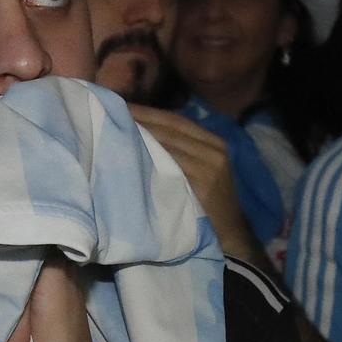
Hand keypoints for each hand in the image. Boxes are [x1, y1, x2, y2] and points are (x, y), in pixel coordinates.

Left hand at [130, 106, 258, 261]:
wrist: (231, 236)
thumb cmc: (209, 205)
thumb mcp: (201, 171)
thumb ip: (182, 152)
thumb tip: (144, 132)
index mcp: (214, 142)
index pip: (176, 120)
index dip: (148, 111)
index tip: (121, 104)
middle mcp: (214, 149)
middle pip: (171, 126)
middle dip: (141, 117)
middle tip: (111, 109)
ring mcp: (210, 165)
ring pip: (169, 142)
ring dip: (142, 132)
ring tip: (116, 126)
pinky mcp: (204, 182)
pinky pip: (172, 162)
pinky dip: (151, 154)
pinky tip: (131, 151)